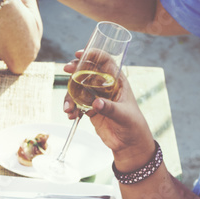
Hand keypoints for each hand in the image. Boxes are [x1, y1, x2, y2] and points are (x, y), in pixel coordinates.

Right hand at [63, 55, 155, 170]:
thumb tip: (95, 103)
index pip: (105, 62)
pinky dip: (71, 107)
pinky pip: (76, 103)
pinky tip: (71, 116)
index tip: (80, 54)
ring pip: (78, 87)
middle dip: (75, 69)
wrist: (129, 144)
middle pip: (87, 71)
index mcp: (117, 81)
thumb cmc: (133, 126)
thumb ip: (110, 108)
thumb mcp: (124, 115)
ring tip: (68, 109)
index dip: (93, 54)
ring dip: (69, 95)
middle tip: (66, 70)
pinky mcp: (89, 108)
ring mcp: (96, 96)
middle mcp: (105, 86)